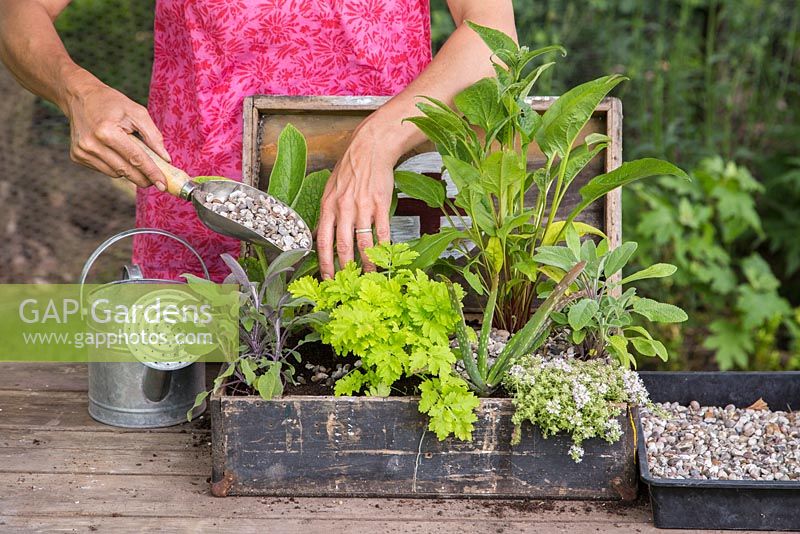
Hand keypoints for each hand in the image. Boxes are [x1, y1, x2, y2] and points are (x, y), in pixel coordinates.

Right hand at [60, 70, 169, 189]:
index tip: (164, 185)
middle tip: (158, 180)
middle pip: (126, 170)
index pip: (135, 158)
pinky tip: (117, 153)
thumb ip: (153, 136)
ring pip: (116, 173)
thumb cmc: (112, 103)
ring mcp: (82, 152)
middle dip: (144, 178)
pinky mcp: (77, 156)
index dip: (152, 173)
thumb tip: (165, 160)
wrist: (80, 97)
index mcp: (106, 131)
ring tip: (135, 158)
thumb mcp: (137, 112)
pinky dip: (116, 166)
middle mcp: (91, 144)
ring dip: (130, 171)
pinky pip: (105, 170)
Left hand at [317, 119, 396, 278]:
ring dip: (367, 263)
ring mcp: (363, 207)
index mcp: (328, 206)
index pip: (323, 240)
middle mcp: (343, 208)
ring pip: (364, 242)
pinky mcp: (380, 204)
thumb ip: (328, 213)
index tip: (327, 278)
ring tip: (369, 276)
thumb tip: (322, 235)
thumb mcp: (330, 189)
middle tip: (348, 284)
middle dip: (345, 269)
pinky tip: (386, 256)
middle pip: (343, 246)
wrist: (370, 149)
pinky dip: (384, 247)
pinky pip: (382, 231)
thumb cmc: (350, 169)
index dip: (325, 262)